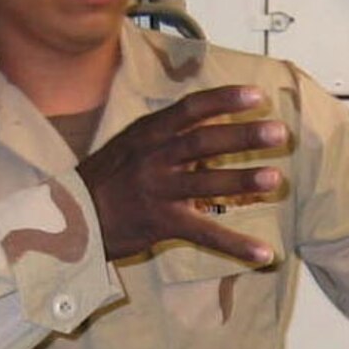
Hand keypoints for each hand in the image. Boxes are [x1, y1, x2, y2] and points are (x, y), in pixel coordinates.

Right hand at [78, 84, 285, 263]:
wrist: (70, 216)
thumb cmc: (105, 178)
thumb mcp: (130, 143)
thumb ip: (167, 132)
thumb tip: (211, 119)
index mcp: (148, 133)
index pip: (191, 109)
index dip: (224, 100)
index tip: (256, 95)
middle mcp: (153, 157)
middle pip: (204, 142)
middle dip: (244, 136)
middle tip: (279, 132)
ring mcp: (157, 190)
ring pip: (207, 183)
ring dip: (243, 180)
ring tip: (275, 178)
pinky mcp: (161, 223)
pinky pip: (205, 234)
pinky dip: (236, 245)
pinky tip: (263, 253)